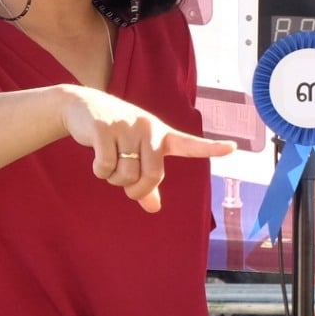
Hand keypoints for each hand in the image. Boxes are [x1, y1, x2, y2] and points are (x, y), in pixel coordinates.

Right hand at [58, 86, 235, 213]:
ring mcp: (126, 127)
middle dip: (137, 189)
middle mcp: (149, 128)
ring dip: (114, 179)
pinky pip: (105, 167)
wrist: (81, 106)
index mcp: (161, 134)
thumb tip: (154, 208)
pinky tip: (97, 157)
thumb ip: (146, 182)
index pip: (189, 144)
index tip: (233, 148)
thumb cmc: (116, 135)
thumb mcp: (135, 154)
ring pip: (126, 175)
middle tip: (126, 186)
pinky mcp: (104, 129)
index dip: (211, 148)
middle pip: (153, 175)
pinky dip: (100, 171)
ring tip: (110, 161)